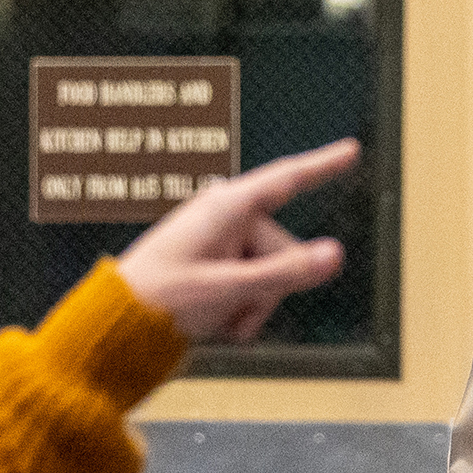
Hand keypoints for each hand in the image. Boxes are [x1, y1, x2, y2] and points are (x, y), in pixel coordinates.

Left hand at [117, 138, 357, 339]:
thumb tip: (335, 255)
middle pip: (284, 250)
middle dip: (268, 289)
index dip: (323, 164)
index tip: (352, 149)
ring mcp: (224, 239)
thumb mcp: (228, 289)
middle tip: (228, 310)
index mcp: (226, 207)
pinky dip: (241, 306)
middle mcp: (228, 217)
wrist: (120, 323)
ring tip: (215, 318)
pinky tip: (213, 318)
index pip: (287, 180)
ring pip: (272, 274)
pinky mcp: (219, 261)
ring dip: (252, 304)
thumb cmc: (163, 297)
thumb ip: (284, 273)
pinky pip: (254, 283)